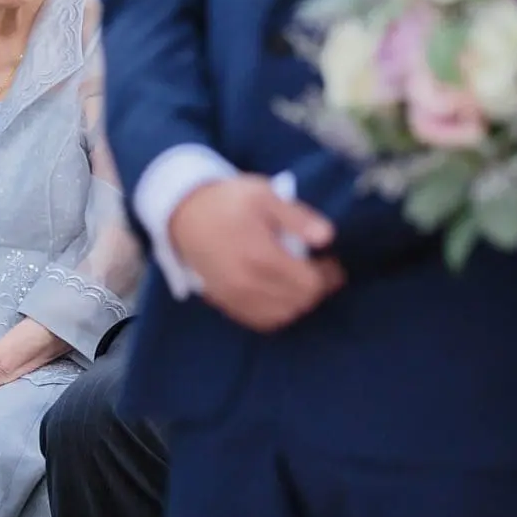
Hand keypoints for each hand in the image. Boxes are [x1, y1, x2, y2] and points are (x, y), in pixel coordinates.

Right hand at [168, 176, 344, 332]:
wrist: (184, 213)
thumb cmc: (228, 201)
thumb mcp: (265, 195)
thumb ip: (297, 218)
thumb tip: (327, 237)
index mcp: (261, 256)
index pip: (309, 284)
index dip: (328, 275)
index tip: (331, 260)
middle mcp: (248, 283)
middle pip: (299, 302)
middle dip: (317, 288)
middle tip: (322, 269)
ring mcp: (234, 297)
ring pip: (282, 315)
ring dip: (299, 301)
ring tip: (302, 280)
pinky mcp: (225, 302)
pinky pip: (261, 320)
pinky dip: (278, 311)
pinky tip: (281, 292)